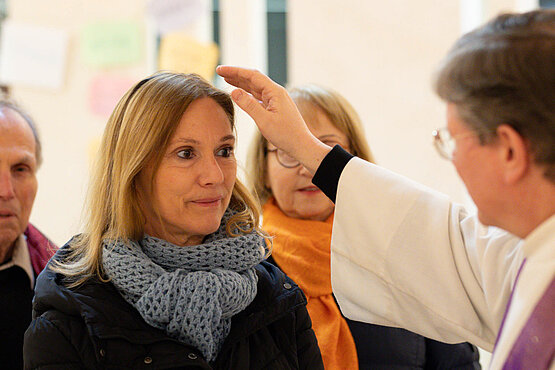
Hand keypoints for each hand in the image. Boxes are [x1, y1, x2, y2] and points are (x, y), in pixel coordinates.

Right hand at [216, 66, 330, 173]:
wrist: (301, 145)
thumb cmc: (286, 135)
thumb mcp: (264, 121)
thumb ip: (248, 105)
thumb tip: (233, 91)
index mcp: (275, 92)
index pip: (252, 76)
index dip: (235, 71)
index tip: (220, 69)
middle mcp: (276, 93)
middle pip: (253, 79)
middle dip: (236, 74)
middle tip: (219, 72)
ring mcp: (276, 100)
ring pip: (255, 87)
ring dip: (241, 83)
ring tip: (226, 79)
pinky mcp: (275, 107)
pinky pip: (258, 97)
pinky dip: (247, 93)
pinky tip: (240, 93)